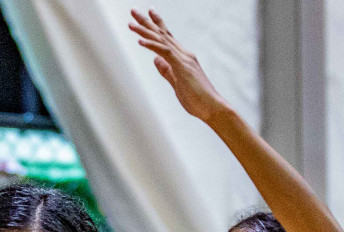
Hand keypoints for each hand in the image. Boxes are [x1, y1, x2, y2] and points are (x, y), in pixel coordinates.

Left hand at [129, 9, 231, 123]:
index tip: (148, 14)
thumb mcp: (177, 84)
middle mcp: (184, 54)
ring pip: (161, 40)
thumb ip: (166, 71)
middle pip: (162, 34)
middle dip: (147, 22)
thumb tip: (156, 60)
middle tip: (133, 10)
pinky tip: (140, 41)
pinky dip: (152, 45)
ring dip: (145, 31)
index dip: (156, 25)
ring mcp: (184, 59)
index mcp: (183, 58)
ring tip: (131, 23)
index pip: (167, 38)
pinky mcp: (182, 67)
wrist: (212, 108)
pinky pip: (165, 52)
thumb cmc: (197, 100)